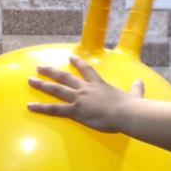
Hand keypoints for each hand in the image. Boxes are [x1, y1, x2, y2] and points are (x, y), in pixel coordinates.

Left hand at [27, 56, 142, 132]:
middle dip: (51, 72)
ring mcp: (79, 99)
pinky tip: (30, 107)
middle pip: (65, 77)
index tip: (70, 57)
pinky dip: (41, 108)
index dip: (78, 63)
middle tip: (40, 67)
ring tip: (30, 80)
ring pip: (56, 90)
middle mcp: (86, 89)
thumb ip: (136, 89)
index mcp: (99, 85)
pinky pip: (55, 109)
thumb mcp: (135, 95)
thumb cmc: (131, 106)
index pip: (86, 70)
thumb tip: (140, 82)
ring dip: (42, 84)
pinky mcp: (75, 111)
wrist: (126, 113)